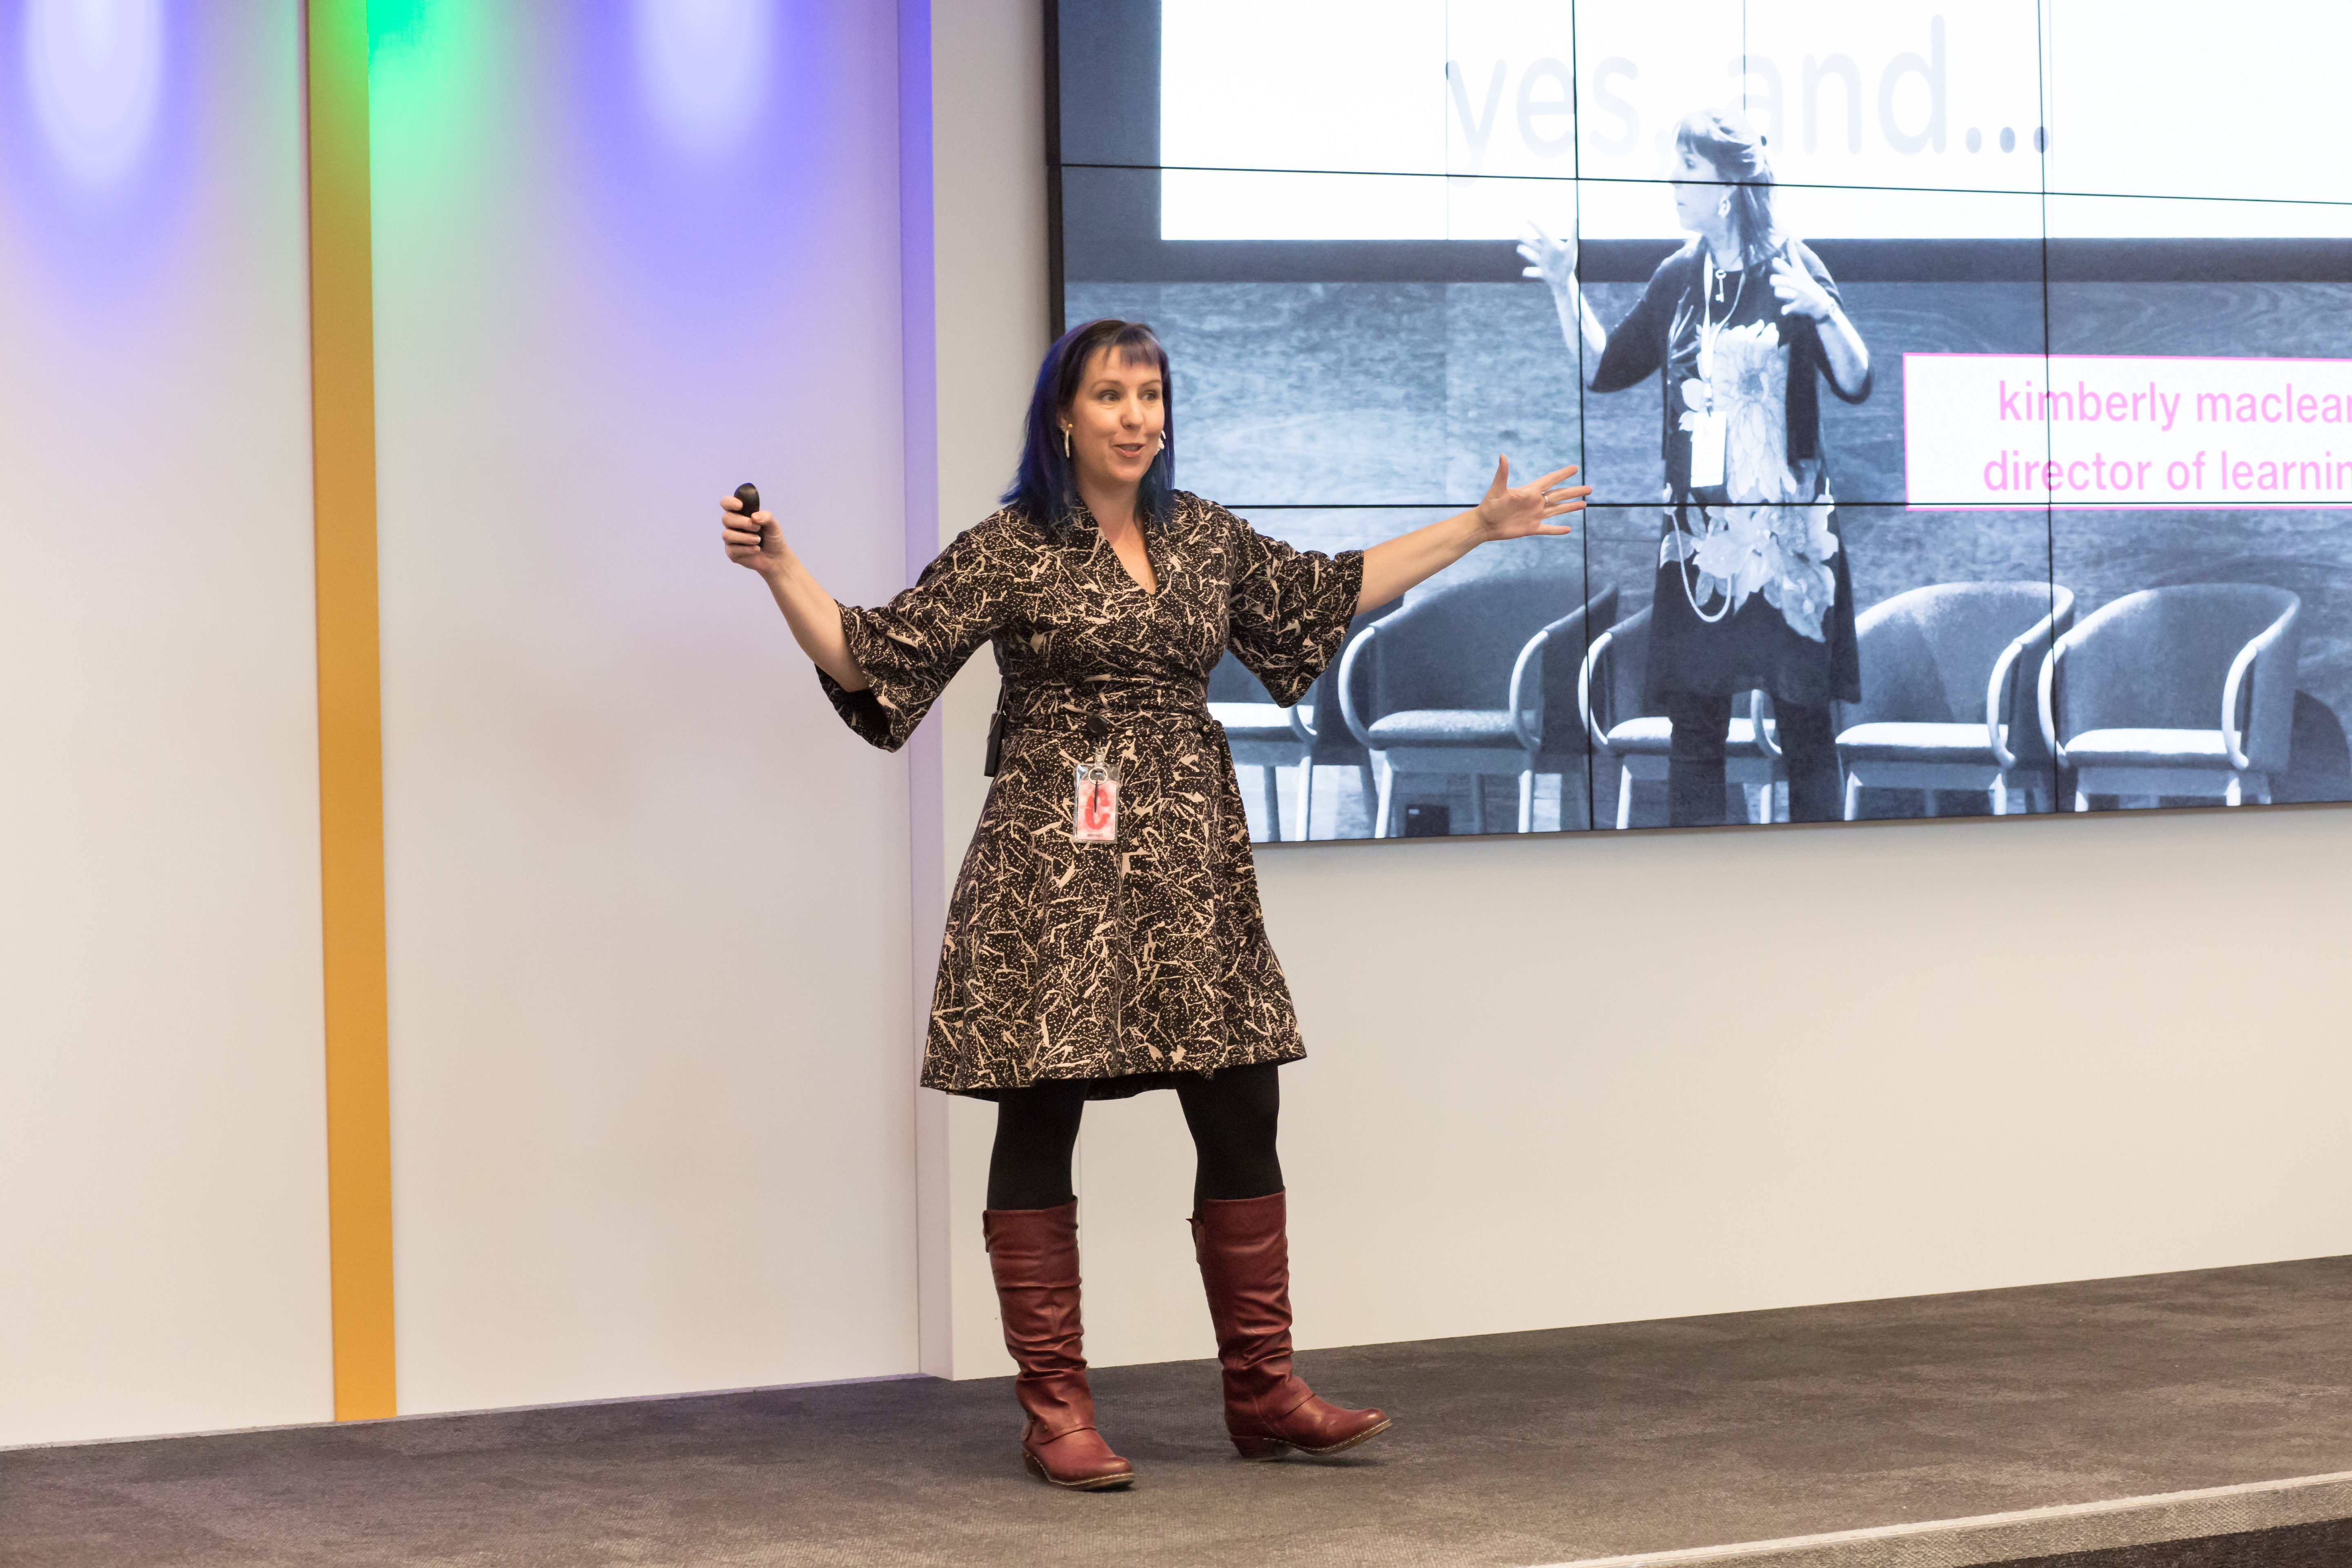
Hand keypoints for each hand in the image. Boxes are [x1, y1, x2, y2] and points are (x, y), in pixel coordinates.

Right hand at [721, 493, 784, 574]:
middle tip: (756, 527)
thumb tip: (754, 517)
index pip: (726, 503)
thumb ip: (766, 517)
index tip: (740, 506)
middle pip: (726, 518)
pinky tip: (756, 549)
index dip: (729, 502)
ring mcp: (731, 539)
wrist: (776, 557)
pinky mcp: (731, 553)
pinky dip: (746, 549)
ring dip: (744, 537)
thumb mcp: (774, 525)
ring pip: (727, 535)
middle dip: (741, 522)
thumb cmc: (772, 538)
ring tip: (758, 540)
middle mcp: (733, 525)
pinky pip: (732, 549)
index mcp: (740, 514)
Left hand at [1473, 455, 1587, 541]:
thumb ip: (1502, 474)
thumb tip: (1502, 456)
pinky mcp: (1531, 528)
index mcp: (1530, 492)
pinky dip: (1558, 530)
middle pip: (1559, 495)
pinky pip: (1548, 529)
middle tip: (1589, 489)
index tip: (1575, 468)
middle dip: (1574, 491)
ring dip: (1571, 507)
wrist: (1484, 525)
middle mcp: (1535, 502)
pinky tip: (1568, 529)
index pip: (1550, 480)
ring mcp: (1534, 516)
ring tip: (1584, 504)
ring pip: (1557, 510)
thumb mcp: (1497, 489)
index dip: (1562, 474)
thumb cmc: (1489, 505)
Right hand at [1516, 222, 1577, 291]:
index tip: (1527, 218)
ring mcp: (1542, 262)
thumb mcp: (1571, 248)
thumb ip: (1573, 234)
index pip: (1542, 233)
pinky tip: (1524, 272)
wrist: (1566, 279)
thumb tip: (1576, 219)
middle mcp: (1545, 252)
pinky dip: (1529, 272)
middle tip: (1517, 232)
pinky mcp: (1541, 272)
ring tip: (1519, 249)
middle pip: (1533, 244)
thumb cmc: (1569, 262)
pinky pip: (1534, 272)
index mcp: (1551, 245)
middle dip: (1525, 239)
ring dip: (1525, 252)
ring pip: (1531, 255)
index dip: (1535, 225)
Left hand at [1769, 255, 1834, 321]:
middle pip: (1778, 280)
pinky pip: (1787, 308)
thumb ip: (1793, 255)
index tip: (1774, 261)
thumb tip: (1789, 238)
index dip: (1779, 264)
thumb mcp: (1800, 269)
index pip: (1786, 267)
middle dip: (1774, 280)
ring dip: (1778, 293)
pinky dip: (1785, 310)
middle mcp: (1795, 283)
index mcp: (1794, 274)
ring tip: (1781, 293)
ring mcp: (1796, 294)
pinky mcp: (1797, 305)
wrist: (1819, 300)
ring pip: (1779, 292)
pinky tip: (1783, 311)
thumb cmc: (1805, 282)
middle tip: (1774, 281)